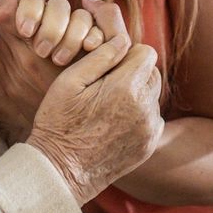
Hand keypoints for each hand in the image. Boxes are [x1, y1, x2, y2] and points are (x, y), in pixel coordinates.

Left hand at [0, 0, 117, 140]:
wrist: (43, 138)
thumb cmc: (11, 109)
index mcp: (13, 30)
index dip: (18, 4)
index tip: (22, 28)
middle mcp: (40, 26)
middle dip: (44, 17)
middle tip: (39, 47)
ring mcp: (67, 34)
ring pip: (71, 10)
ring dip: (67, 29)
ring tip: (59, 58)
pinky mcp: (91, 46)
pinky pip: (96, 27)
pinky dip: (92, 34)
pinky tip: (86, 50)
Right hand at [26, 31, 163, 205]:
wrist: (60, 172)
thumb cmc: (58, 123)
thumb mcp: (69, 82)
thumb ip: (100, 56)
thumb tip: (123, 39)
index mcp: (125, 87)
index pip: (146, 52)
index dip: (128, 53)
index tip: (109, 64)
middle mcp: (144, 108)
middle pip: (153, 72)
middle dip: (134, 71)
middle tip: (106, 84)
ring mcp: (148, 129)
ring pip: (153, 95)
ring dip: (137, 93)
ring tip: (108, 104)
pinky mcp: (148, 145)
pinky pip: (153, 118)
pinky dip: (139, 115)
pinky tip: (114, 122)